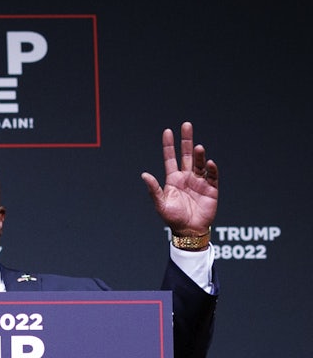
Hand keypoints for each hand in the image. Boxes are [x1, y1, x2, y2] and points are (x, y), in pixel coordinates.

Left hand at [141, 122, 217, 236]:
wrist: (189, 231)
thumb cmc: (173, 219)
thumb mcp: (161, 204)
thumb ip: (154, 189)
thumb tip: (144, 174)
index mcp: (173, 179)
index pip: (170, 158)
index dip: (169, 145)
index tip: (168, 131)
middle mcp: (186, 177)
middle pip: (186, 155)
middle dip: (186, 140)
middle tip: (186, 125)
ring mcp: (199, 182)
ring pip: (199, 163)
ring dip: (199, 155)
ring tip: (198, 147)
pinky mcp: (211, 189)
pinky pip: (212, 176)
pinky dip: (212, 169)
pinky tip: (209, 162)